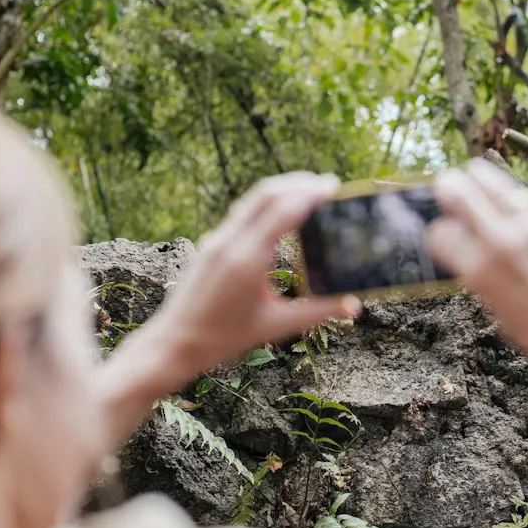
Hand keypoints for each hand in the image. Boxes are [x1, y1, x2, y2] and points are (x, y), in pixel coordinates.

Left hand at [145, 172, 360, 375]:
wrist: (173, 344)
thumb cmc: (223, 339)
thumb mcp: (275, 326)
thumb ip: (317, 312)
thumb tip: (354, 306)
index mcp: (247, 260)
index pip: (283, 211)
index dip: (310, 194)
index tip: (333, 187)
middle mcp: (230, 242)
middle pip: (266, 194)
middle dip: (298, 183)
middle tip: (327, 183)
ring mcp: (217, 241)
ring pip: (252, 200)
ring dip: (281, 190)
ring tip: (307, 191)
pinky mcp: (210, 245)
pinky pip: (241, 214)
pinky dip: (265, 205)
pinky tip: (278, 214)